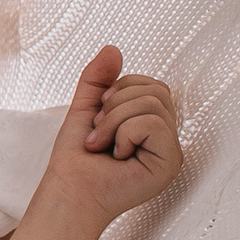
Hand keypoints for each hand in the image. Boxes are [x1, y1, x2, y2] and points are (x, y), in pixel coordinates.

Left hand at [37, 46, 181, 226]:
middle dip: (115, 106)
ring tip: (102, 144)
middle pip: (155, 90)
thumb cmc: (76, 159)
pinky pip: (154, 124)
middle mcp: (165, 136)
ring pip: (153, 104)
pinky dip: (125, 133)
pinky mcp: (170, 162)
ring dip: (115, 121)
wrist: (68, 190)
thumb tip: (112, 48)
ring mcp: (170, 150)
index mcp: (151, 123)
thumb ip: (98, 79)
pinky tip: (117, 155)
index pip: (152, 85)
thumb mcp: (85, 108)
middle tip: (98, 133)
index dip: (120, 90)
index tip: (97, 117)